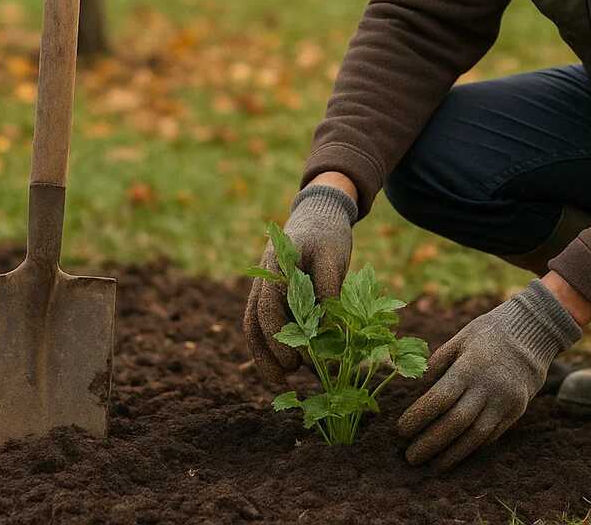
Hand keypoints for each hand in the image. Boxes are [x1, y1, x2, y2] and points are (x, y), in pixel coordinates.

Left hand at [243, 182, 357, 386]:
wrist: (325, 209)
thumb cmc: (311, 259)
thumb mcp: (298, 286)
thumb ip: (296, 317)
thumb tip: (307, 366)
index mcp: (261, 281)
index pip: (252, 322)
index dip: (261, 355)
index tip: (278, 381)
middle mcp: (272, 269)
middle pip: (265, 311)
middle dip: (277, 346)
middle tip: (293, 369)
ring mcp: (297, 257)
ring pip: (292, 299)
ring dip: (304, 334)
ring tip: (317, 357)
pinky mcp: (324, 250)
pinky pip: (325, 285)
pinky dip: (330, 311)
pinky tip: (338, 329)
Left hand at [396, 279, 583, 471]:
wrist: (534, 333)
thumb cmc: (490, 333)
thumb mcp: (462, 337)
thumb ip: (438, 362)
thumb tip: (417, 388)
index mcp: (470, 367)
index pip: (440, 398)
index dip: (418, 417)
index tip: (400, 430)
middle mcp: (489, 387)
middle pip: (456, 422)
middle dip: (430, 443)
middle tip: (410, 457)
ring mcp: (505, 401)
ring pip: (476, 436)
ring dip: (452, 454)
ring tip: (433, 466)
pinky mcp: (517, 411)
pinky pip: (492, 435)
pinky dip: (472, 447)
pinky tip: (456, 454)